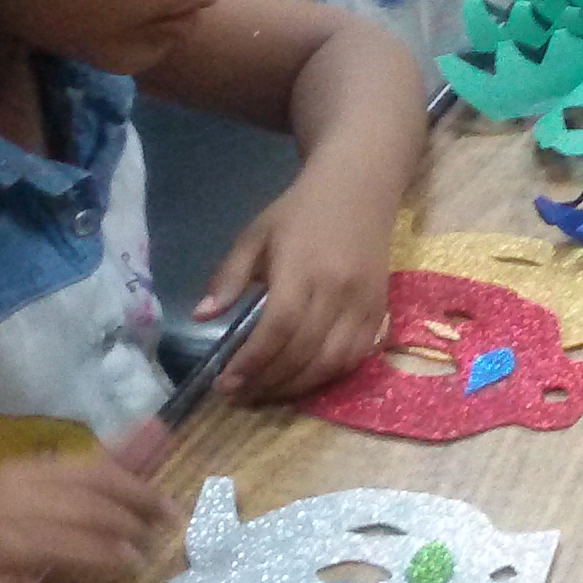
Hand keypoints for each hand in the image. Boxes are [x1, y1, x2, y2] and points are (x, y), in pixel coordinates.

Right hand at [0, 452, 175, 582]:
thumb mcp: (44, 493)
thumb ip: (101, 468)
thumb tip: (158, 427)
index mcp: (21, 475)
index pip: (93, 474)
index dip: (139, 492)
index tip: (172, 512)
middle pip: (77, 508)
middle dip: (125, 524)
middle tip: (156, 541)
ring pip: (49, 545)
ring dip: (96, 556)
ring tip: (130, 565)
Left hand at [198, 173, 397, 400]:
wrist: (360, 187)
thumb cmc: (301, 211)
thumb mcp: (255, 236)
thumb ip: (228, 277)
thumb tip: (201, 317)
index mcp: (303, 270)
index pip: (278, 329)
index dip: (252, 362)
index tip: (226, 382)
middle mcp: (339, 291)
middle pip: (304, 352)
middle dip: (268, 381)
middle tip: (239, 394)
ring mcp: (364, 303)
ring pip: (332, 362)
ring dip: (298, 386)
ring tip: (267, 392)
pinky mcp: (380, 309)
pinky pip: (356, 356)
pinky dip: (329, 375)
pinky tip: (304, 378)